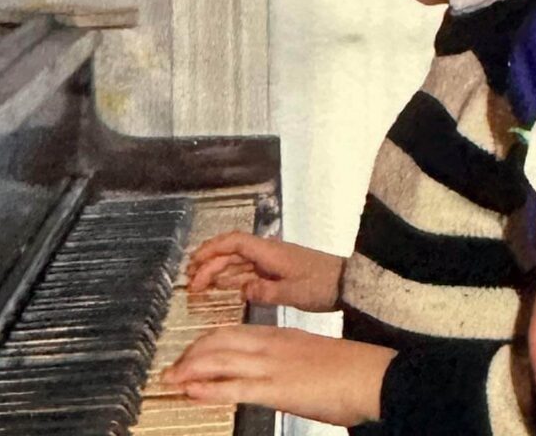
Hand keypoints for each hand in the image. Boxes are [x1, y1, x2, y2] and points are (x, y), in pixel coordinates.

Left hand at [161, 325, 395, 427]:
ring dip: (189, 371)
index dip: (203, 344)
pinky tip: (192, 391)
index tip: (189, 354)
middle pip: (217, 343)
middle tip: (172, 369)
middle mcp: (268, 346)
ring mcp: (270, 366)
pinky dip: (209, 388)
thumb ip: (285, 357)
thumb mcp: (308, 354)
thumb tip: (272, 371)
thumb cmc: (347, 369)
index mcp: (276, 335)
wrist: (369, 374)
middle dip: (190, 356)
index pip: (228, 333)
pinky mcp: (276, 389)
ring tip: (171, 380)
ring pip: (218, 361)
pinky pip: (234, 387)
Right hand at [187, 231, 344, 312]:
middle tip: (191, 281)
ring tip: (199, 283)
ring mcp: (270, 261)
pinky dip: (232, 277)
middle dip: (208, 263)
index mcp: (268, 251)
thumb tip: (241, 290)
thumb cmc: (320, 285)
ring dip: (217, 270)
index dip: (211, 250)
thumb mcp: (293, 292)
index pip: (233, 243)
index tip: (194, 262)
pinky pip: (247, 271)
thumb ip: (265, 291)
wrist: (345, 284)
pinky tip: (222, 286)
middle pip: (231, 252)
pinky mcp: (275, 271)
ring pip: (236, 261)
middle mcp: (266, 252)